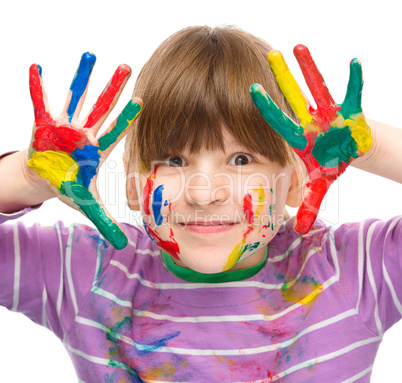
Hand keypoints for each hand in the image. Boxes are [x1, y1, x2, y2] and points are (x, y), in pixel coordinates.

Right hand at [27, 52, 141, 248]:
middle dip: (112, 89)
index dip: (128, 118)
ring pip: (76, 99)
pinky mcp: (43, 124)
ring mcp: (64, 126)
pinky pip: (39, 103)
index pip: (116, 132)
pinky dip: (37, 87)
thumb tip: (122, 244)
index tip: (142, 101)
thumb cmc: (68, 186)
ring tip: (91, 55)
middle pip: (101, 109)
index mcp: (96, 150)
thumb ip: (105, 221)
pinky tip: (36, 68)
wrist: (45, 177)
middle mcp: (84, 134)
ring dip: (82, 78)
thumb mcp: (86, 203)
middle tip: (126, 66)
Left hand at [250, 45, 371, 233]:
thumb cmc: (328, 163)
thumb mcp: (317, 185)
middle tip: (270, 55)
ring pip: (317, 88)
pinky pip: (352, 94)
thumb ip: (307, 204)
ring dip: (309, 69)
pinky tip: (353, 64)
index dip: (266, 108)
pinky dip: (354, 81)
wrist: (347, 152)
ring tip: (298, 47)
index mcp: (299, 138)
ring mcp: (328, 114)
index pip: (278, 122)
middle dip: (283, 79)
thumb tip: (298, 230)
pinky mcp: (349, 111)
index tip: (250, 91)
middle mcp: (310, 122)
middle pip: (293, 98)